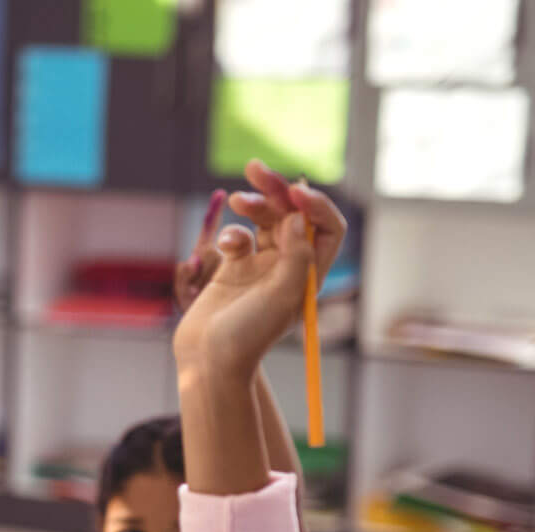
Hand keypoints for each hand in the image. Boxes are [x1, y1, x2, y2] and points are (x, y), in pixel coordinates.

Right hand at [174, 161, 344, 380]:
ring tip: (239, 199)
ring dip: (253, 205)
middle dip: (277, 191)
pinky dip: (231, 234)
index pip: (327, 228)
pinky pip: (238, 237)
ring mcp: (261, 266)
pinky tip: (224, 248)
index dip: (315, 206)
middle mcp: (289, 267)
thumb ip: (297, 252)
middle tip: (255, 169)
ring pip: (264, 221)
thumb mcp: (284, 294)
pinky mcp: (233, 268)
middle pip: (292, 216)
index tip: (295, 194)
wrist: (208, 358)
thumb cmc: (249, 334)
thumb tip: (298, 216)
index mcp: (310, 275)